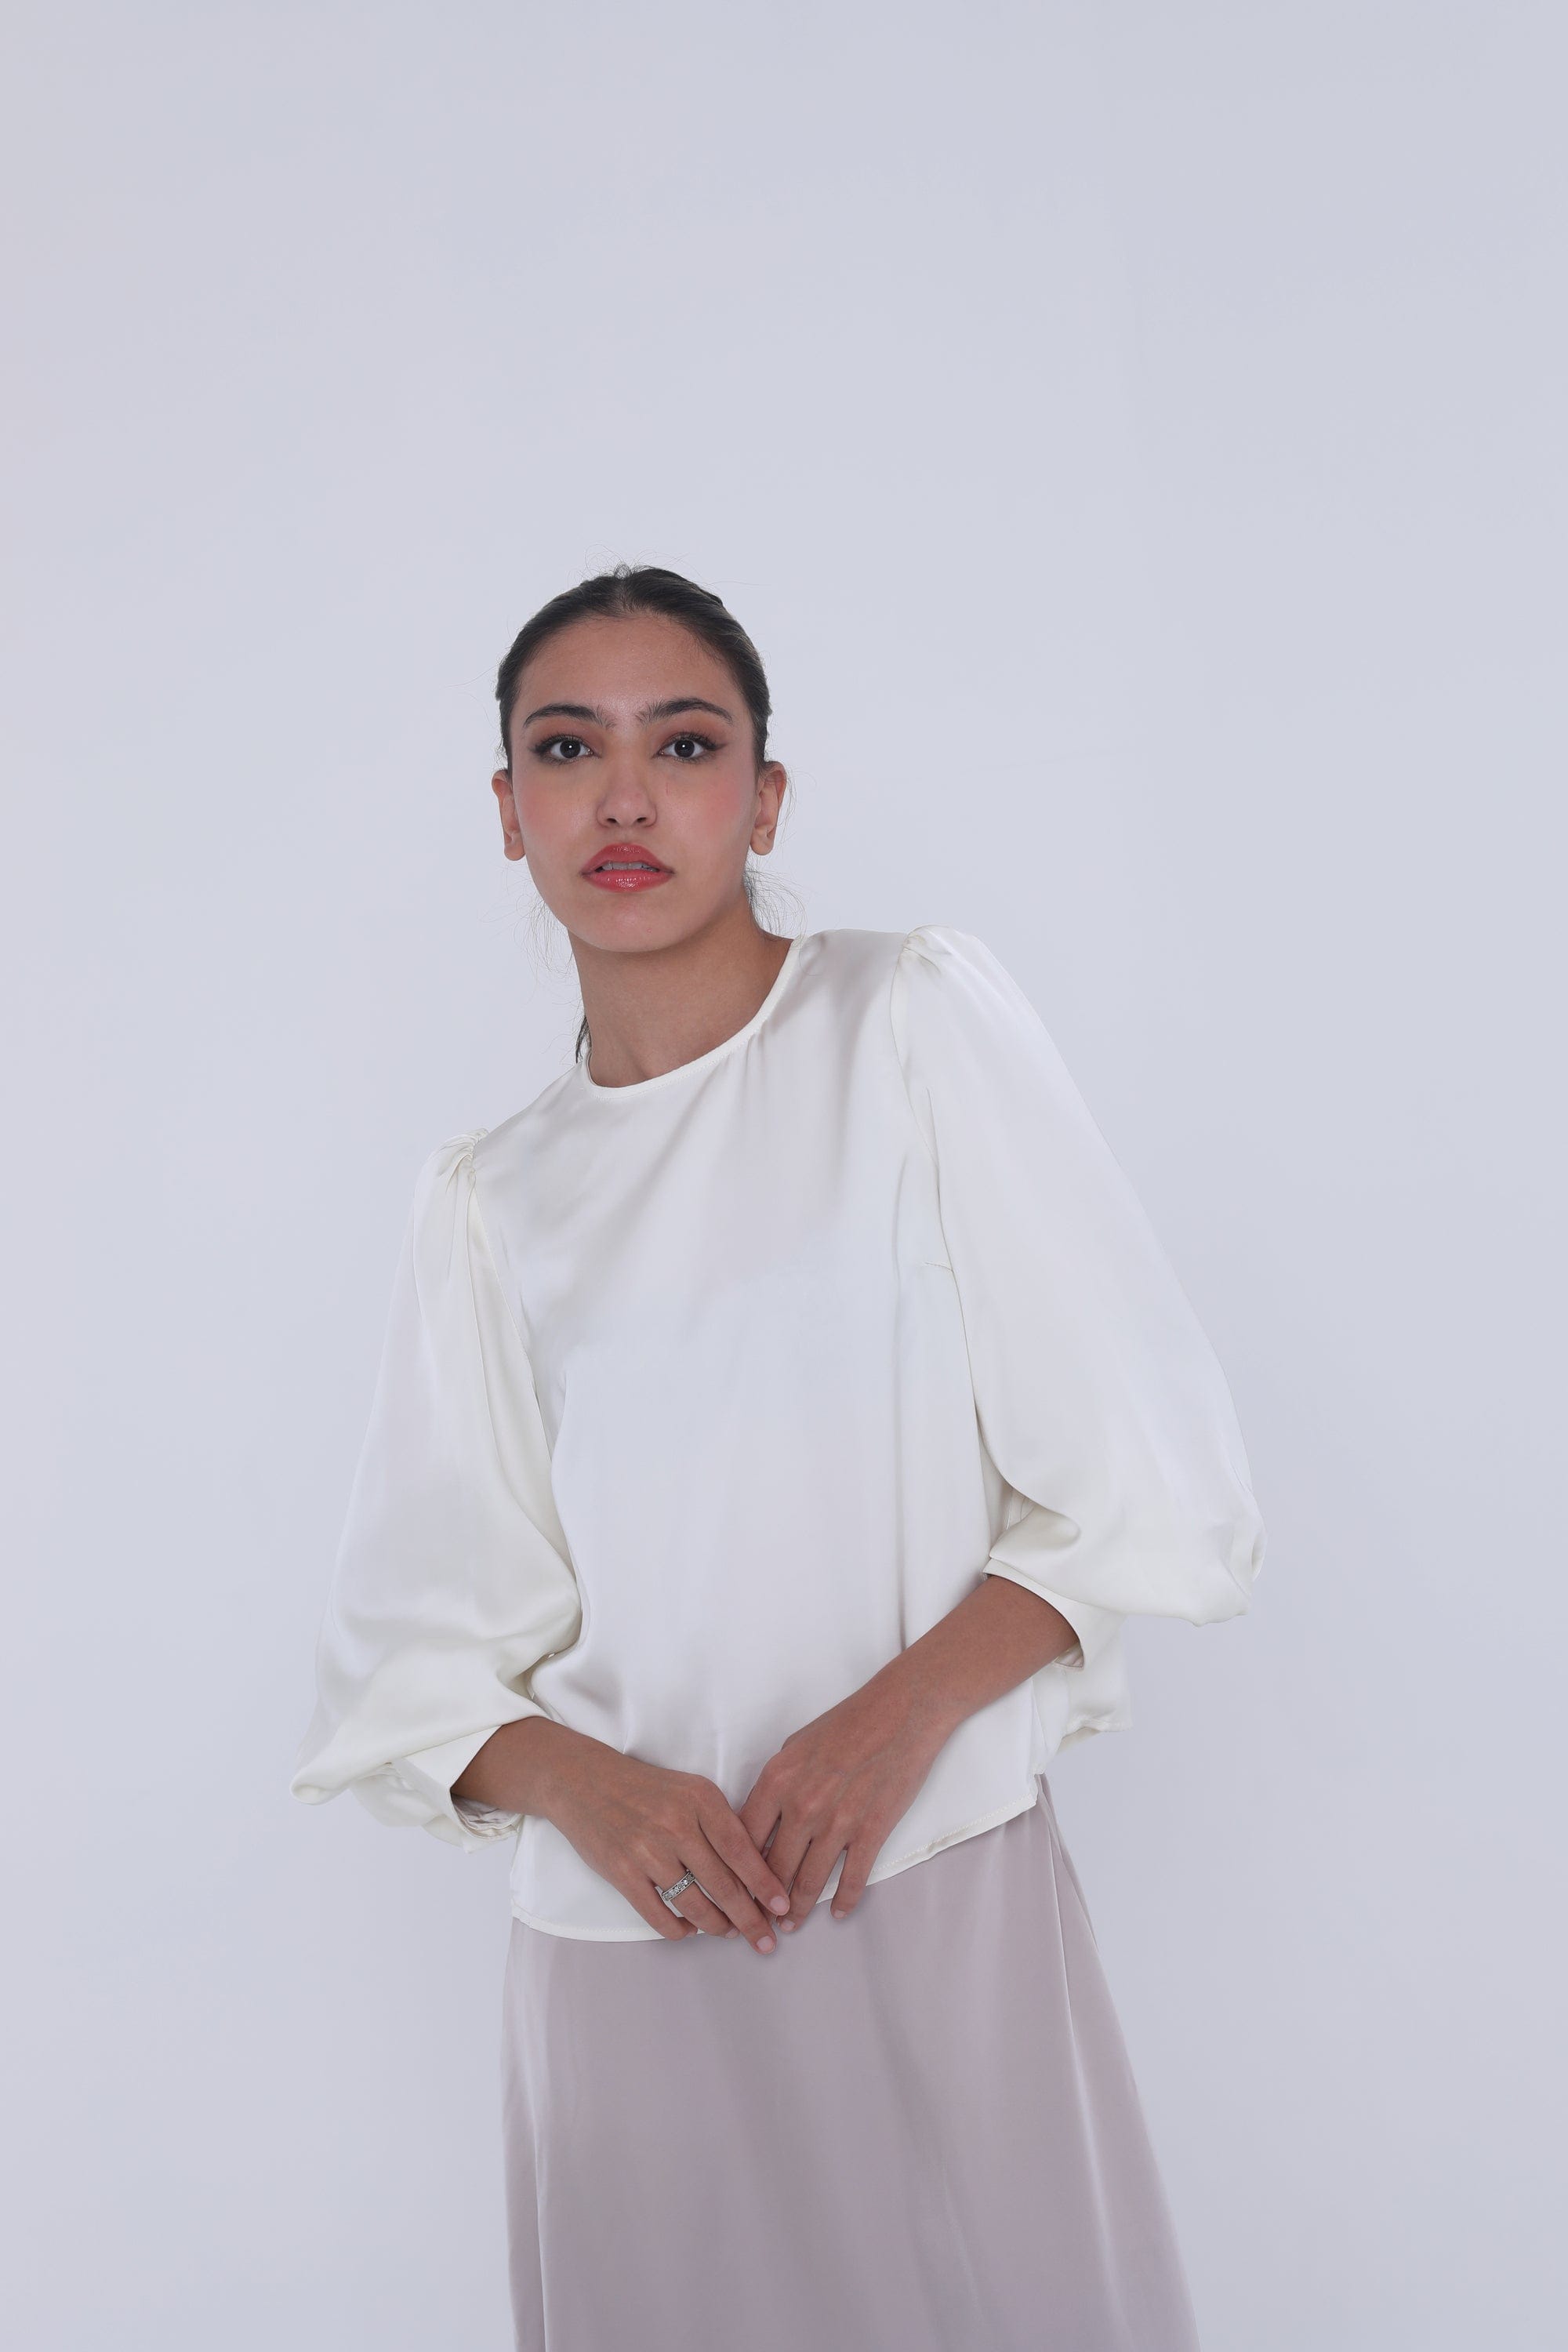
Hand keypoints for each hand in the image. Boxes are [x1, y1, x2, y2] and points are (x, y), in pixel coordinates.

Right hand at [538, 1732, 793, 1951]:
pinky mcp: (622, 1873)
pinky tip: (690, 1929)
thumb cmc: (646, 1789)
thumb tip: (754, 1870)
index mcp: (700, 1800)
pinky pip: (658, 1915)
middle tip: (765, 1939)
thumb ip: (720, 1823)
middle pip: (723, 1884)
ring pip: (694, 1903)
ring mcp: (647, 1851)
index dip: (765, 1883)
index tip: (782, 1906)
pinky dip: (678, 1929)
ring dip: (717, 1925)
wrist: (585, 1782)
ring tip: (730, 1932)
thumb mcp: (690, 1791)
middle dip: (750, 1918)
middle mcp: (676, 1825)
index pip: (741, 1850)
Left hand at [737, 1668, 957, 1930]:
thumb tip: (763, 1820)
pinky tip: (839, 1912)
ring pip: (808, 1881)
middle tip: (760, 1918)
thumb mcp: (796, 1746)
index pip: (744, 1839)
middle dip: (764, 1900)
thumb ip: (777, 1785)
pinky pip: (852, 1878)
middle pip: (773, 1868)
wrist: (900, 1712)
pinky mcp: (870, 1831)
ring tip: (791, 1923)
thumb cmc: (848, 1722)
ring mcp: (837, 1822)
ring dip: (798, 1908)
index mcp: (777, 1781)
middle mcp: (802, 1806)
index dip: (737, 1871)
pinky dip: (844, 1901)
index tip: (735, 1888)